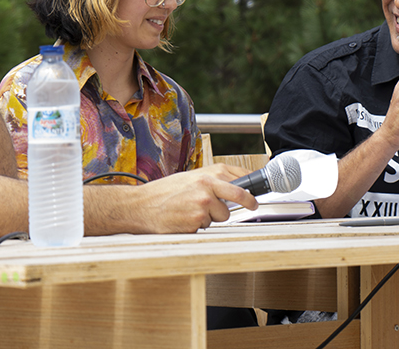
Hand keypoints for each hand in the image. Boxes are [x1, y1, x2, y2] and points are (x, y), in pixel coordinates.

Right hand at [127, 166, 258, 232]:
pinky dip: (200, 225)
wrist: (142, 206)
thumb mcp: (190, 178)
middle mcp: (208, 186)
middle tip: (253, 206)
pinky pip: (208, 226)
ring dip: (213, 217)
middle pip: (241, 196)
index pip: (239, 178)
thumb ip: (213, 180)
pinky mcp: (197, 221)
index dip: (251, 187)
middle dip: (250, 203)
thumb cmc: (164, 192)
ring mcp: (203, 204)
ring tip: (193, 211)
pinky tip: (186, 219)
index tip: (256, 192)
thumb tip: (237, 184)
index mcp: (207, 173)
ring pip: (223, 216)